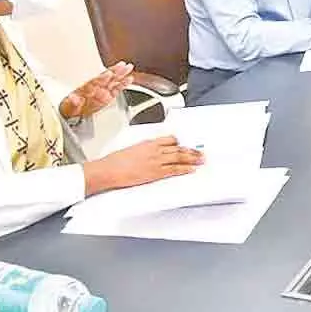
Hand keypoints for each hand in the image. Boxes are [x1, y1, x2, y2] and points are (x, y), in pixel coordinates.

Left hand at [60, 61, 132, 118]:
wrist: (74, 113)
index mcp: (86, 87)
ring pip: (113, 80)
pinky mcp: (108, 96)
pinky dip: (123, 84)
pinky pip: (117, 89)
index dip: (102, 78)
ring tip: (128, 67)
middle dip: (114, 71)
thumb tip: (74, 99)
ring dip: (121, 74)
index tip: (108, 74)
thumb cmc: (71, 107)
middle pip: (106, 77)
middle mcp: (96, 87)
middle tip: (122, 65)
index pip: (95, 81)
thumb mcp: (69, 105)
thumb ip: (73, 102)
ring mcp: (103, 91)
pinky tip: (129, 79)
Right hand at [83, 136, 203, 194]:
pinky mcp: (155, 172)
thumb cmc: (115, 161)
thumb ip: (142, 149)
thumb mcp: (131, 149)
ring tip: (201, 159)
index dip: (180, 142)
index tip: (186, 143)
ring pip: (179, 158)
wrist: (109, 170)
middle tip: (200, 152)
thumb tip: (146, 153)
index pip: (170, 139)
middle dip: (191, 150)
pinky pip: (174, 170)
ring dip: (192, 158)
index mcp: (148, 142)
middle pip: (178, 148)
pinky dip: (184, 169)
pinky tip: (191, 169)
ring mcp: (156, 161)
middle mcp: (155, 150)